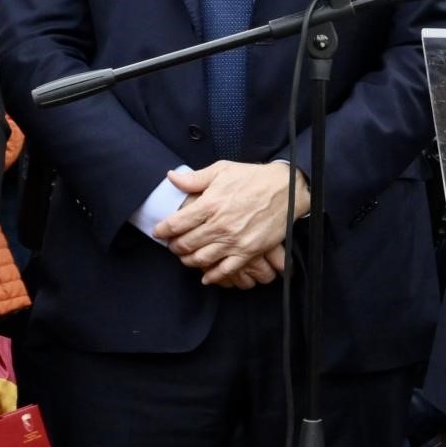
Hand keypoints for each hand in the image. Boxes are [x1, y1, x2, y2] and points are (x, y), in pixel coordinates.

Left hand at [157, 161, 313, 285]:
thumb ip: (194, 178)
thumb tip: (171, 177)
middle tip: (172, 245)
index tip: (159, 232)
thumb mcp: (222, 170)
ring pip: (201, 259)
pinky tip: (206, 276)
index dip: (162, 230)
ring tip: (186, 256)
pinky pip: (225, 270)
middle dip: (174, 246)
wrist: (287, 189)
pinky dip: (212, 276)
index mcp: (210, 204)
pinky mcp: (248, 251)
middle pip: (185, 244)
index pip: (176, 224)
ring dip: (188, 260)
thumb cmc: (253, 177)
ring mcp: (234, 241)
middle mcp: (219, 225)